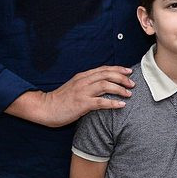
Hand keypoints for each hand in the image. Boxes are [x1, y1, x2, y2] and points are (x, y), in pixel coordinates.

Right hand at [10, 66, 133, 127]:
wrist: (44, 108)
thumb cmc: (60, 100)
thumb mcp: (74, 87)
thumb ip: (87, 84)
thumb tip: (102, 85)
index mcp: (82, 76)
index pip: (103, 69)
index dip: (117, 69)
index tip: (128, 71)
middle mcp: (83, 81)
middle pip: (107, 74)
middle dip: (122, 77)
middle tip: (132, 83)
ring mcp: (82, 92)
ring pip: (105, 85)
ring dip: (119, 88)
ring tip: (129, 93)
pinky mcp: (81, 103)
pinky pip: (101, 102)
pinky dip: (112, 102)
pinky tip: (121, 105)